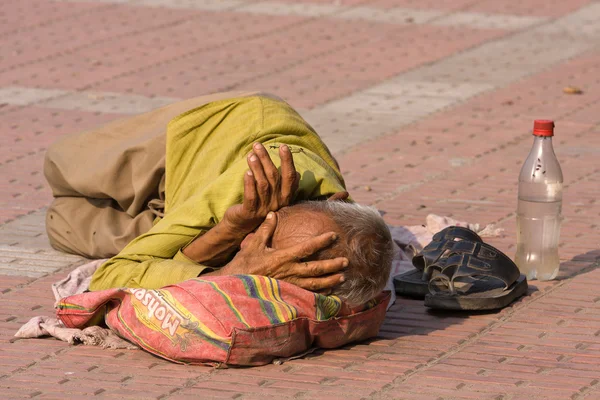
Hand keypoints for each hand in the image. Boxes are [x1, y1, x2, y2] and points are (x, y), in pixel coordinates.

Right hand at [210, 213, 347, 292]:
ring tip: (343, 277)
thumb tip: (273, 213)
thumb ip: (265, 229)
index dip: (321, 241)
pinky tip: (329, 291)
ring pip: (314, 284)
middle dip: (332, 265)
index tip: (333, 235)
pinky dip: (319, 293)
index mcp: (282, 257)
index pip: (306, 248)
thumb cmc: (243, 264)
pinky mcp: (287, 295)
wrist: (234, 285)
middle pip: (315, 268)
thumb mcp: (253, 244)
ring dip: (330, 280)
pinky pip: (306, 295)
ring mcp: (289, 285)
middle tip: (346, 261)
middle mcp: (288, 272)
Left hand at [223, 142, 299, 234]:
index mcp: (285, 197)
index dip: (288, 161)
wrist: (241, 227)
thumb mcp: (274, 197)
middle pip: (274, 177)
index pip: (289, 177)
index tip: (283, 146)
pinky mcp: (250, 213)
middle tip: (258, 145)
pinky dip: (249, 184)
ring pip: (263, 184)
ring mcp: (263, 209)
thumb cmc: (259, 207)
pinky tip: (246, 172)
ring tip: (250, 155)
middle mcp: (277, 203)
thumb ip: (285, 186)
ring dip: (257, 168)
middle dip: (266, 159)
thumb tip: (298, 174)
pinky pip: (251, 197)